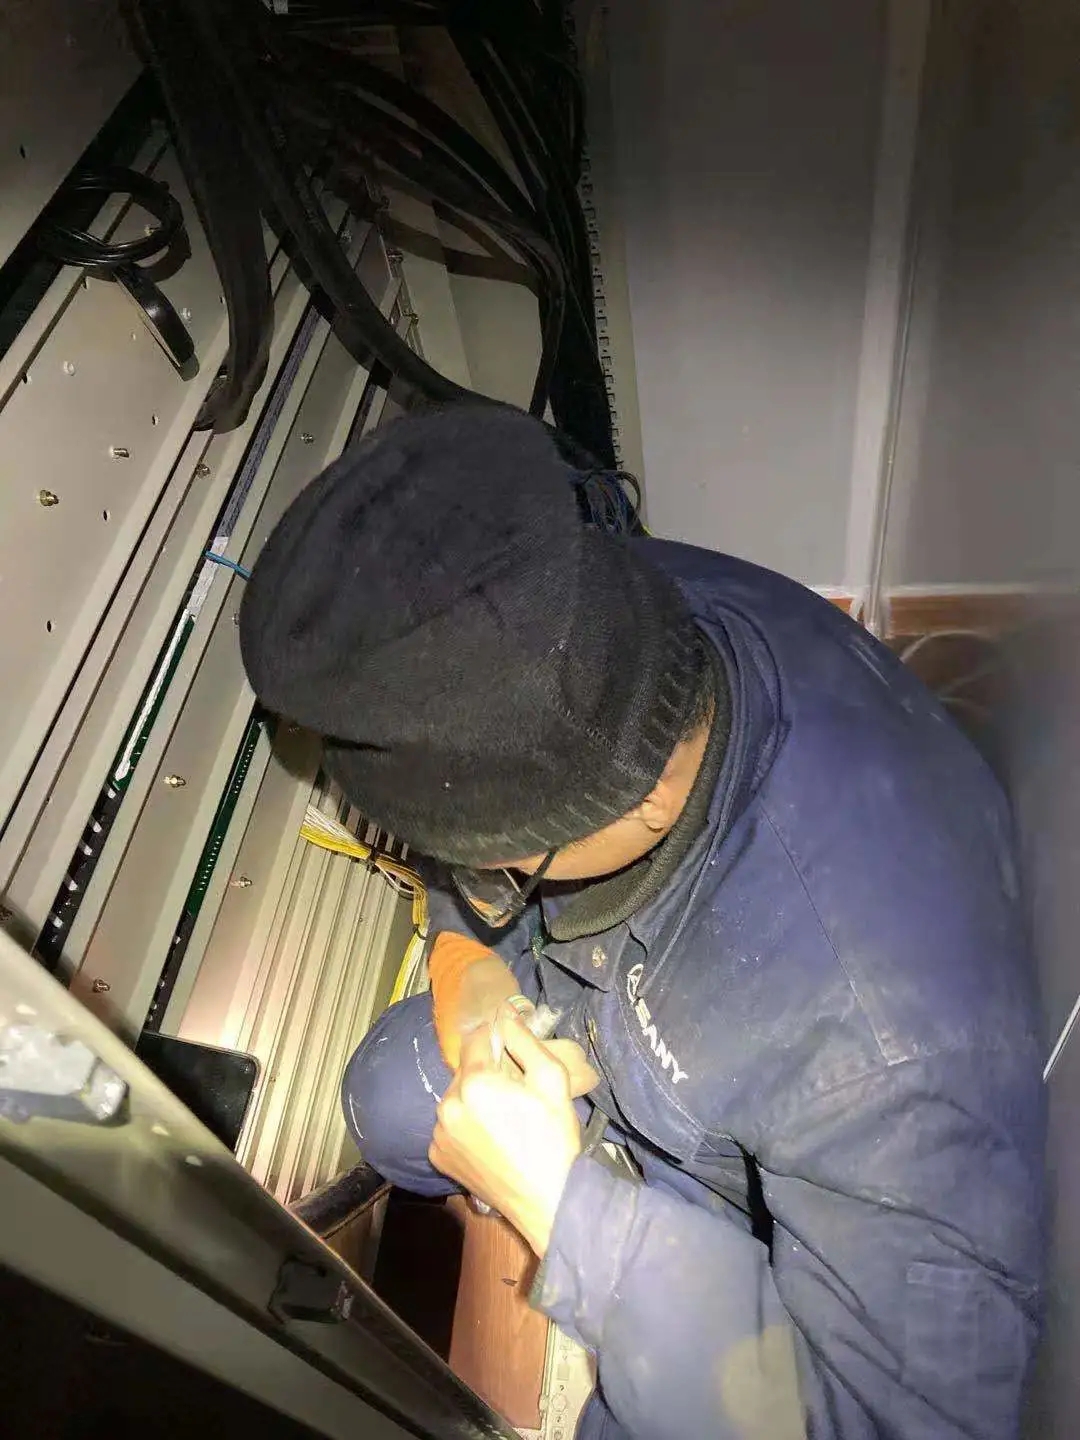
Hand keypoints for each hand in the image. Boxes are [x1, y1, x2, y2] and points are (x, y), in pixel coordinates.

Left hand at [429, 1016, 582, 1255]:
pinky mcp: (439, 1156)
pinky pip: (450, 1126)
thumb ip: (524, 1040)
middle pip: (465, 1070)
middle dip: (486, 1072)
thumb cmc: (554, 1137)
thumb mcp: (551, 1079)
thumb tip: (505, 1013)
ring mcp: (440, 1134)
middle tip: (514, 1091)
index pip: (476, 1039)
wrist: (548, 1200)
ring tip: (502, 1118)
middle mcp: (448, 1105)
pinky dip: (465, 1125)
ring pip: (456, 1098)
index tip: (512, 1050)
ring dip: (473, 1099)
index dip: (496, 1039)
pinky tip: (490, 1138)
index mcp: (474, 1082)